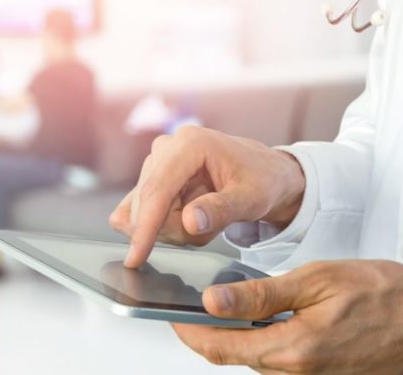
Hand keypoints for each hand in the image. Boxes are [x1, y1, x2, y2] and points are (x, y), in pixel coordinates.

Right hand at [109, 126, 305, 267]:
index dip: (145, 226)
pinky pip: (143, 213)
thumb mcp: (252, 199)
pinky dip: (167, 225)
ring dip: (175, 228)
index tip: (136, 258)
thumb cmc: (262, 181)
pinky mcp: (152, 178)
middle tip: (213, 225)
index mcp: (190, 144)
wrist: (266, 173)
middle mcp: (167, 148)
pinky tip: (192, 217)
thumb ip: (221, 210)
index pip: (156, 190)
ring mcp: (156, 163)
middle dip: (176, 229)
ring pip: (145, 214)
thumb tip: (189, 222)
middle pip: (148, 206)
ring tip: (209, 217)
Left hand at [172, 261, 402, 373]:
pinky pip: (284, 363)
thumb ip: (262, 295)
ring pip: (259, 360)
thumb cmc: (387, 295)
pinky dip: (269, 342)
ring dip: (242, 335)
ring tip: (236, 302)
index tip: (169, 312)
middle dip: (212, 330)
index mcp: (291, 351)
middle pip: (235, 356)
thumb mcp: (318, 280)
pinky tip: (275, 317)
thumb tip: (213, 302)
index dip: (187, 331)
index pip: (218, 348)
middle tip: (197, 300)